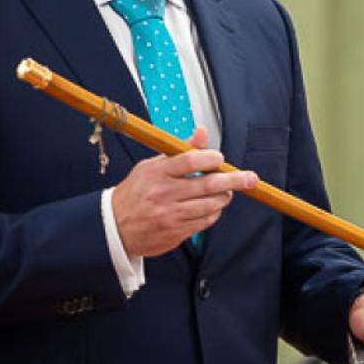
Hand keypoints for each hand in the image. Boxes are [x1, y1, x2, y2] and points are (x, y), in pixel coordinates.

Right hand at [112, 127, 256, 256]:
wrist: (114, 226)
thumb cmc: (136, 192)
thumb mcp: (152, 166)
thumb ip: (180, 151)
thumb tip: (201, 131)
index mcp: (157, 172)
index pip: (191, 160)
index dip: (211, 158)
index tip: (220, 158)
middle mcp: (164, 193)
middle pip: (208, 184)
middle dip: (234, 180)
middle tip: (250, 178)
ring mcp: (170, 215)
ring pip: (210, 205)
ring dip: (224, 198)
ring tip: (226, 192)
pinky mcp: (175, 232)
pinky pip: (205, 222)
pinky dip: (213, 213)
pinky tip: (211, 207)